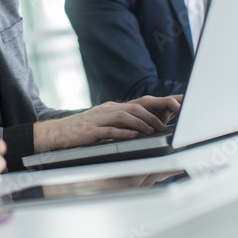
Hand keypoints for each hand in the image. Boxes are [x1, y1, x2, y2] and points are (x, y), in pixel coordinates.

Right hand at [34, 95, 182, 151]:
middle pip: (137, 106)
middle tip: (170, 121)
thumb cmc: (84, 130)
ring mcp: (100, 119)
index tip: (179, 103)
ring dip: (143, 123)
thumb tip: (148, 125)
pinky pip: (110, 130)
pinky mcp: (91, 130)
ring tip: (155, 131)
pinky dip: (124, 132)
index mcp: (114, 107)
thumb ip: (124, 121)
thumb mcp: (106, 122)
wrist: (58, 133)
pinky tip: (135, 136)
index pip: (142, 102)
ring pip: (126, 116)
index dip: (162, 101)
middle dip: (156, 112)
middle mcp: (109, 110)